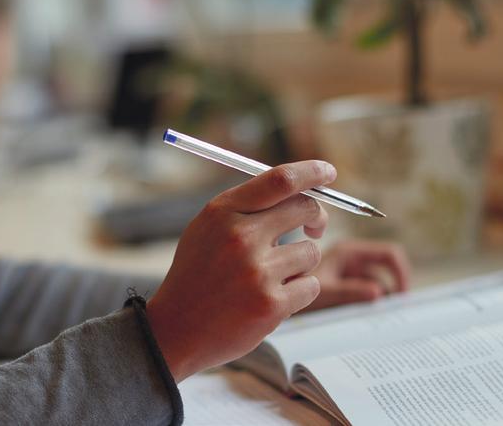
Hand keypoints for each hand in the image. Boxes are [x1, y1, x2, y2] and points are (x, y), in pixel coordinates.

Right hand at [146, 160, 335, 381]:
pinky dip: (298, 292)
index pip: (280, 179)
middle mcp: (241, 237)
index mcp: (222, 212)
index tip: (328, 173)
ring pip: (311, 252)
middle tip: (315, 227)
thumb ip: (247, 208)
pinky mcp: (272, 304)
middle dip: (317, 217)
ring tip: (272, 277)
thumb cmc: (197, 277)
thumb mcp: (208, 230)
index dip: (312, 172)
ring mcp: (258, 272)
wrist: (175, 330)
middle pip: (305, 208)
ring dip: (301, 264)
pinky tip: (271, 299)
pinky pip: (310, 285)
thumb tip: (300, 190)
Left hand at [301, 240, 409, 312]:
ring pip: (379, 285)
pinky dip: (372, 306)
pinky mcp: (347, 288)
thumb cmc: (294, 290)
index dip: (401, 271)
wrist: (274, 300)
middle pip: (387, 271)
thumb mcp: (324, 293)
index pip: (389, 253)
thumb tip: (378, 293)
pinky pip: (368, 295)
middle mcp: (352, 260)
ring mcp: (351, 274)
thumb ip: (349, 292)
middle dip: (393, 290)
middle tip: (394, 313)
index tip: (402, 295)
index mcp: (349, 252)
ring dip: (382, 301)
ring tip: (378, 320)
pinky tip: (368, 321)